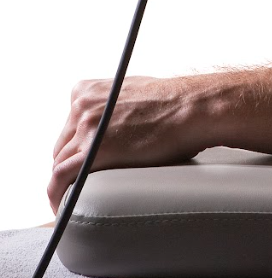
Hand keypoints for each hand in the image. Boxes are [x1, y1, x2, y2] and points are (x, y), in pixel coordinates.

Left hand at [48, 76, 201, 215]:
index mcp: (87, 90)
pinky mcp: (93, 151)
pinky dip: (56, 194)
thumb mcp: (130, 91)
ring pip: (61, 163)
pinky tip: (63, 206)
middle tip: (86, 182)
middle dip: (73, 164)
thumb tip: (113, 123)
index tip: (83, 160)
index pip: (68, 127)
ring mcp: (85, 128)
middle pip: (62, 146)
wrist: (190, 108)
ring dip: (67, 182)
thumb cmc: (173, 102)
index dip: (76, 147)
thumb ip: (110, 105)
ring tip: (76, 199)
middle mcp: (82, 105)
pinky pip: (60, 178)